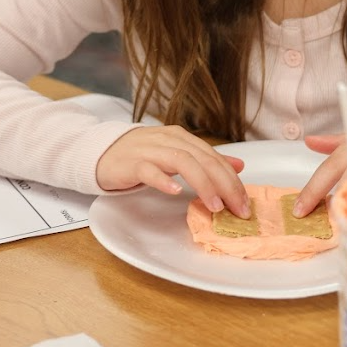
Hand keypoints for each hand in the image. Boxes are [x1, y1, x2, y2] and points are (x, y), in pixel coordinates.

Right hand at [96, 125, 248, 217]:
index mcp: (182, 138)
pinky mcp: (131, 163)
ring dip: (202, 184)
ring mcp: (149, 150)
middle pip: (203, 159)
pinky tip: (175, 192)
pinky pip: (149, 170)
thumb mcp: (177, 154)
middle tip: (237, 208)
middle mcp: (169, 140)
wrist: (102, 151)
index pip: (213, 157)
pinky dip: (164, 180)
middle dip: (224, 185)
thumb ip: (206, 160)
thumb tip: (238, 165)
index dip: (232, 180)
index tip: (244, 203)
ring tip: (214, 205)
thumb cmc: (141, 156)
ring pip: (182, 162)